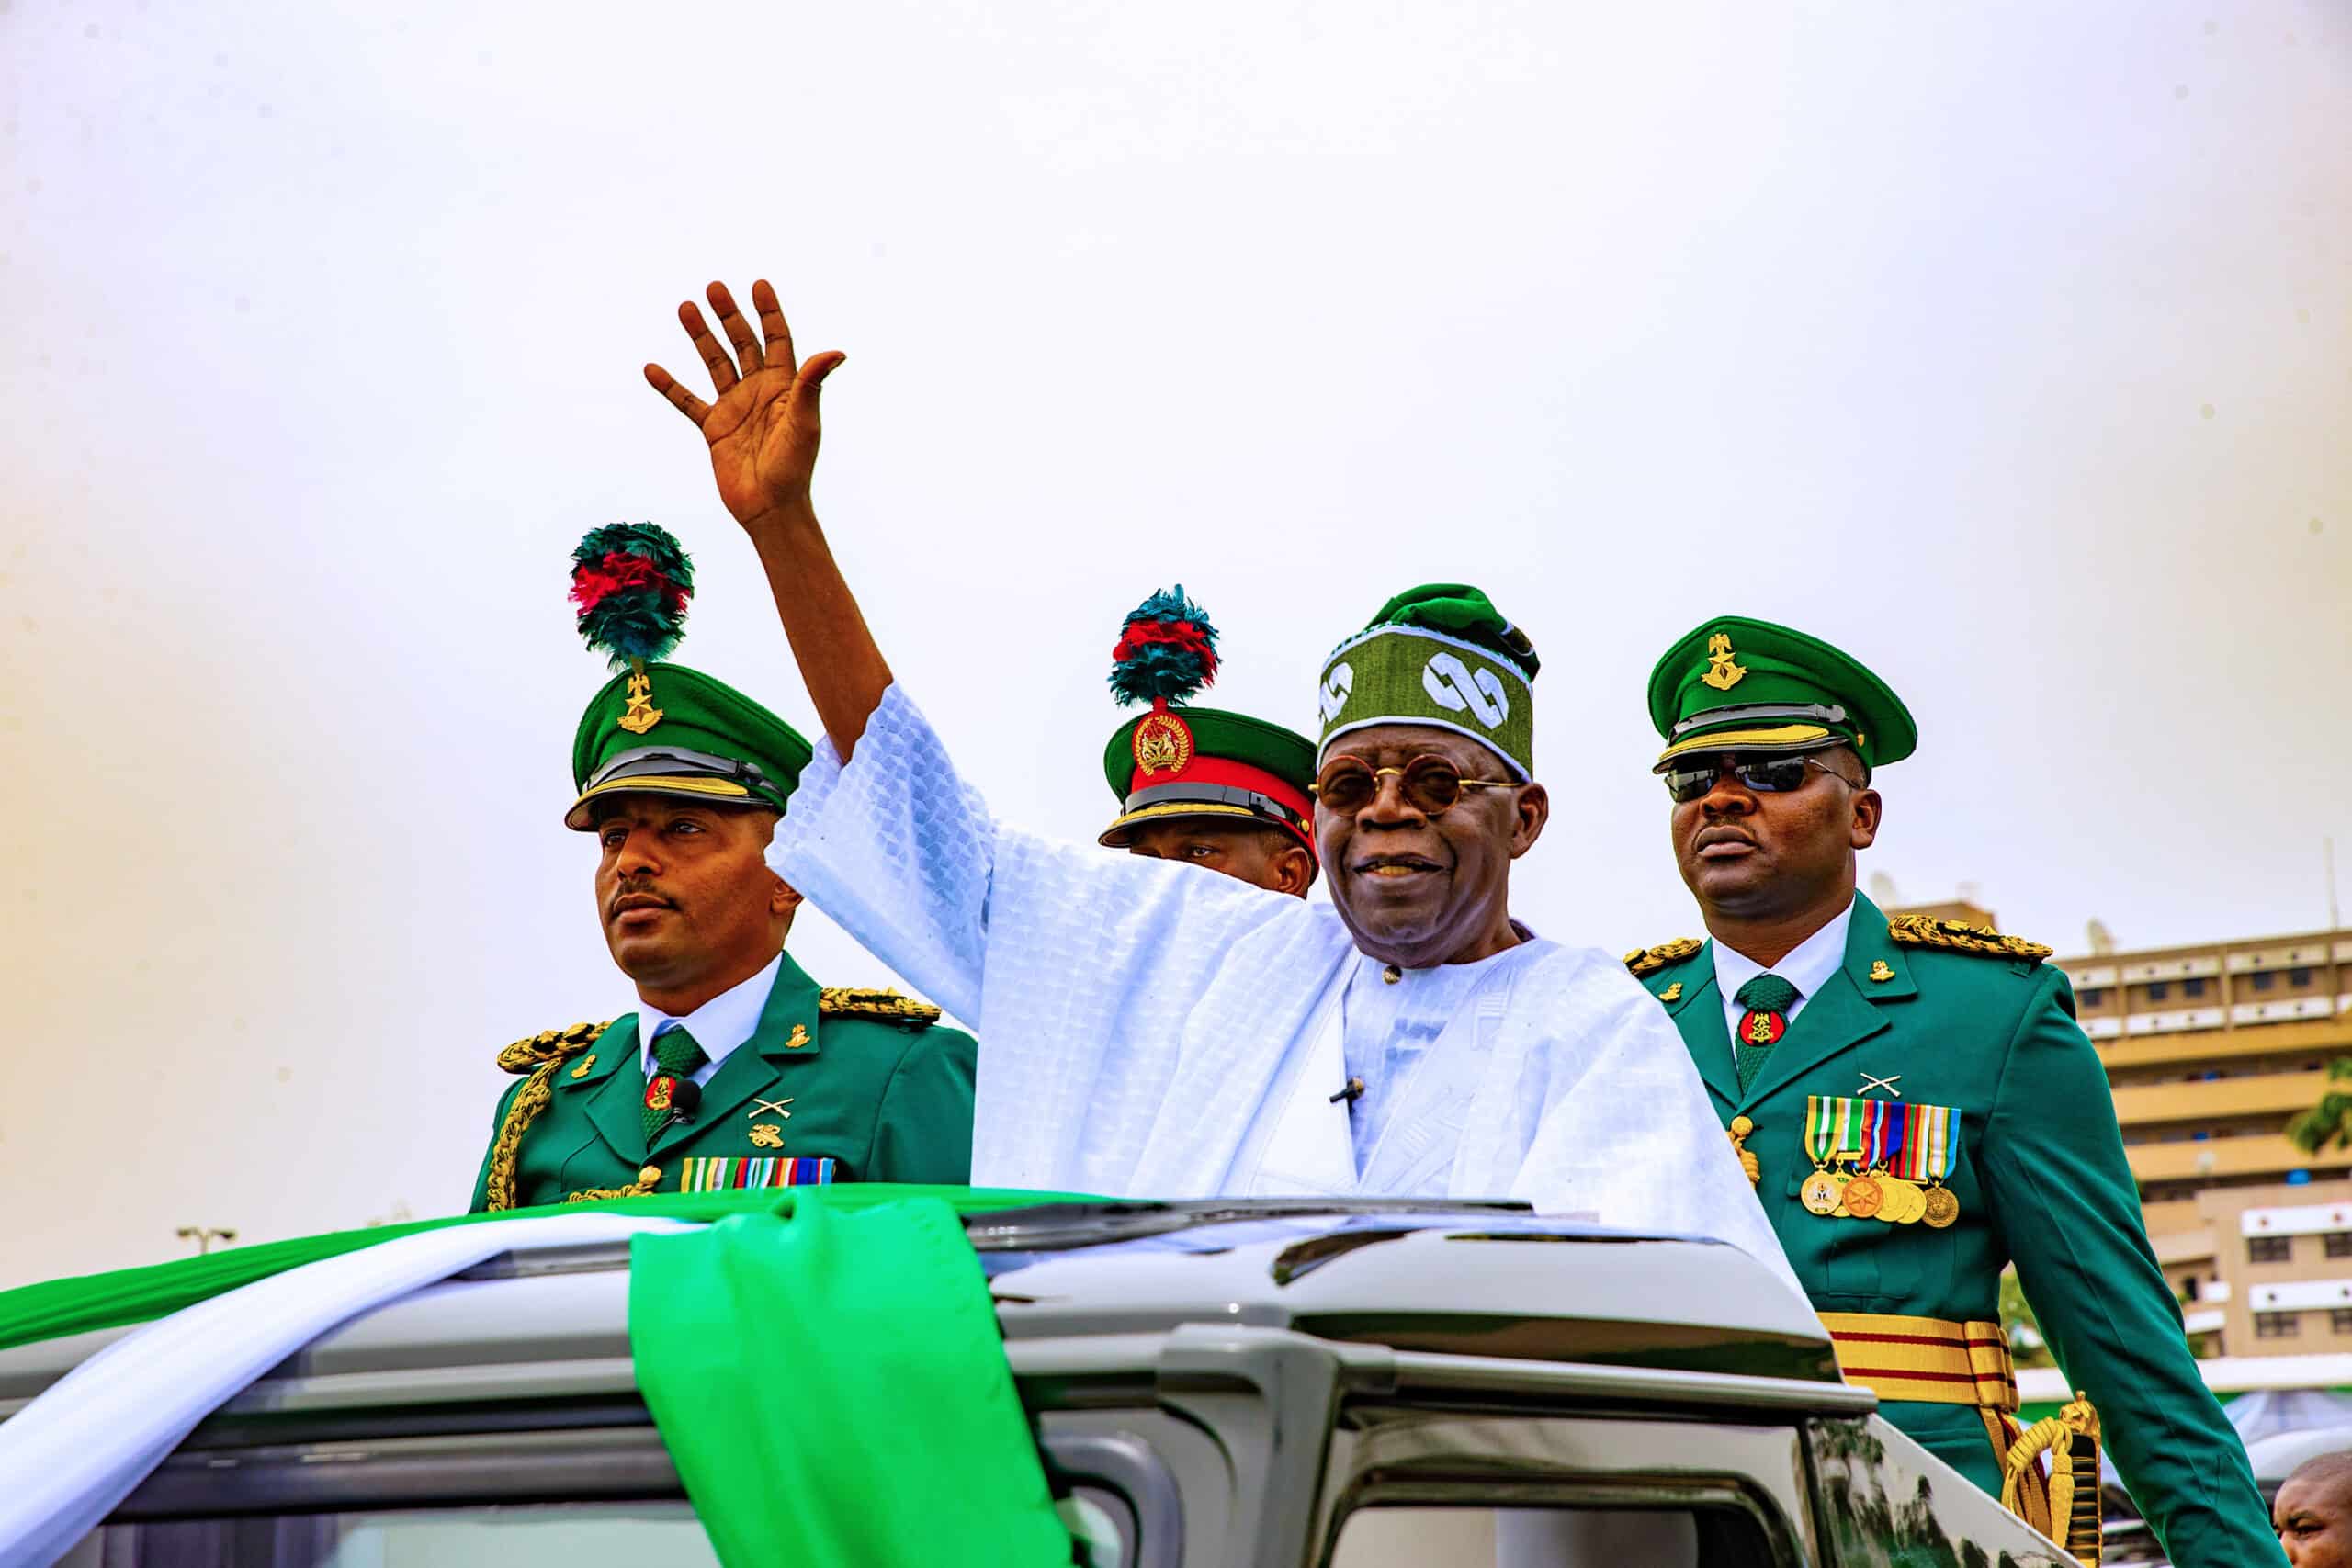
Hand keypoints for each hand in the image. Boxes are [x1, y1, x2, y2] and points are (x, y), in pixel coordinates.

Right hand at [644, 280, 843, 531]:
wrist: (770, 507)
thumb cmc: (794, 467)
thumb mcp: (804, 421)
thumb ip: (811, 384)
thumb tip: (837, 352)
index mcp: (785, 387)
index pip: (778, 340)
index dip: (769, 313)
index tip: (758, 284)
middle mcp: (760, 392)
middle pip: (743, 344)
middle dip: (730, 315)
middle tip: (714, 287)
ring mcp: (735, 408)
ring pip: (715, 363)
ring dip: (700, 336)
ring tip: (685, 307)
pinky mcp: (714, 429)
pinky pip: (688, 402)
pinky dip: (670, 386)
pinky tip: (652, 368)